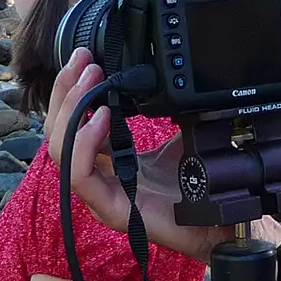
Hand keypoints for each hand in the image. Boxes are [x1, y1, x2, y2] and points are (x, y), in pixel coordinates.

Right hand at [45, 48, 237, 261]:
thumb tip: (166, 72)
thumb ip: (167, 109)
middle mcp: (100, 178)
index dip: (72, 90)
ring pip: (62, 153)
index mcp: (110, 161)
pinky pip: (82, 177)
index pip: (73, 124)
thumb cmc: (199, 186)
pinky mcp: (113, 211)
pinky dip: (85, 144)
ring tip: (90, 83)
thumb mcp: (180, 135)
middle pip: (59, 133)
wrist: (222, 222)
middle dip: (65, 92)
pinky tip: (101, 118)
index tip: (84, 58)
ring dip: (71, 112)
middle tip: (83, 61)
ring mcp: (102, 196)